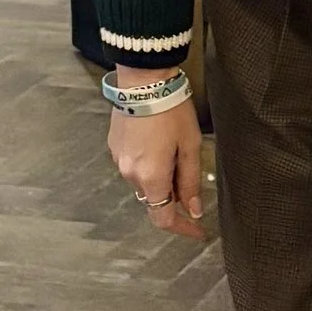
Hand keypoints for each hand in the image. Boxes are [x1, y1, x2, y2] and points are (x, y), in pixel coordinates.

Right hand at [108, 94, 204, 237]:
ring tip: (173, 149)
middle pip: (153, 199)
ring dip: (159, 178)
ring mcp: (118, 160)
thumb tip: (193, 210)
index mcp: (151, 177)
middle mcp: (130, 174)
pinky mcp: (113, 146)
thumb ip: (191, 181)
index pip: (163, 218)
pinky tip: (157, 141)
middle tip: (189, 174)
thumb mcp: (190, 146)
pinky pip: (133, 166)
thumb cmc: (172, 111)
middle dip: (173, 195)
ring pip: (142, 182)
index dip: (182, 228)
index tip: (198, 230)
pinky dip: (147, 163)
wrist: (143, 80)